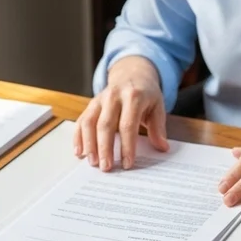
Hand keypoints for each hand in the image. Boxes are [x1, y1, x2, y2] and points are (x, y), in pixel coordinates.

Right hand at [75, 56, 169, 170]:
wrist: (132, 73)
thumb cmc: (146, 93)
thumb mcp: (157, 106)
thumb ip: (158, 128)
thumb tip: (162, 147)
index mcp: (133, 96)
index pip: (128, 124)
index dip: (127, 146)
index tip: (127, 164)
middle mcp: (114, 96)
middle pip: (105, 125)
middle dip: (105, 148)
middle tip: (106, 168)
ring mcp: (100, 99)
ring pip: (89, 122)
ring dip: (89, 144)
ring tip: (92, 162)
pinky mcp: (91, 104)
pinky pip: (82, 120)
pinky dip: (78, 137)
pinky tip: (80, 152)